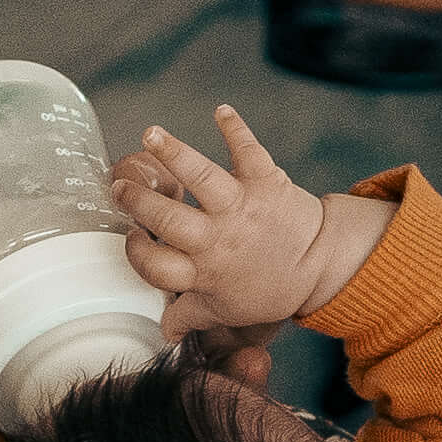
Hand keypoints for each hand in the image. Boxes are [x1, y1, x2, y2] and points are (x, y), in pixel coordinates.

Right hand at [111, 106, 379, 338]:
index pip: (156, 266)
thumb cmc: (269, 289)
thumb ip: (190, 316)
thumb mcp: (226, 311)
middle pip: (169, 219)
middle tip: (120, 186)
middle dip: (139, 201)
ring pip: (204, 178)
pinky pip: (249, 151)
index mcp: (203, 272)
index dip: (137, 252)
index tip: (129, 237)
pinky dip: (236, 128)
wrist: (321, 264)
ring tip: (151, 135)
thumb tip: (163, 331)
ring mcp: (242, 207)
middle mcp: (218, 239)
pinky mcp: (266, 182)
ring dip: (176, 153)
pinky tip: (221, 110)